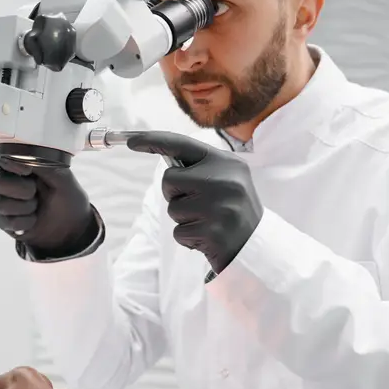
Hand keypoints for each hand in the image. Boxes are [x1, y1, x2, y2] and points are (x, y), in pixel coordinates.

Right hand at [0, 146, 97, 257]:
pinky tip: (32, 219)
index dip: (12, 166)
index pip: (3, 158)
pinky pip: (6, 222)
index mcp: (18, 162)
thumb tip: (26, 156)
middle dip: (22, 191)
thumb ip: (43, 164)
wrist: (69, 226)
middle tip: (35, 193)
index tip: (27, 172)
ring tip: (36, 207)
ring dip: (25, 208)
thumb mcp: (63, 177)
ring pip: (1, 205)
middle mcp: (4, 178)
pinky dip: (25, 223)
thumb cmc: (67, 196)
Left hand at [126, 131, 262, 273]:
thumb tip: (163, 155)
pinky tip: (207, 238)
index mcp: (227, 162)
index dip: (153, 141)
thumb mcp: (225, 180)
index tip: (132, 141)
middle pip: (169, 179)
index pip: (182, 144)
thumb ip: (199, 168)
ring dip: (183, 219)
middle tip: (198, 206)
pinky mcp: (213, 231)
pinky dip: (187, 238)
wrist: (257, 248)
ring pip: (172, 207)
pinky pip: (178, 231)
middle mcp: (225, 180)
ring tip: (207, 222)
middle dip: (174, 194)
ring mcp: (220, 205)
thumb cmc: (232, 212)